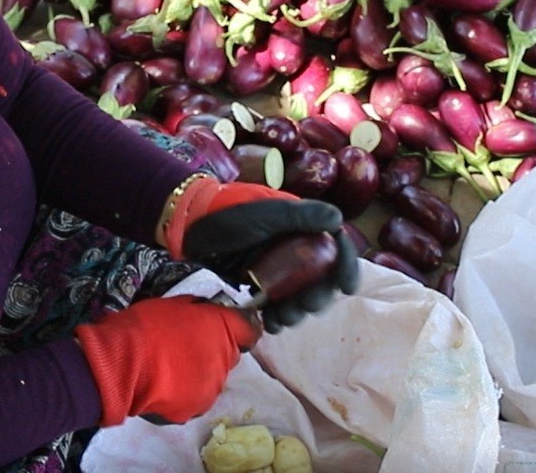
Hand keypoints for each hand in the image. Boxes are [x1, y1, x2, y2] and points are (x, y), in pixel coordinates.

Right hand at [74, 295, 260, 425]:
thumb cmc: (145, 326)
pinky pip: (195, 398)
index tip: (227, 325)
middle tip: (184, 346)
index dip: (240, 326)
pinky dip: (183, 393)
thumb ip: (197, 310)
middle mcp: (225, 360)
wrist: (122, 364)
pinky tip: (162, 386)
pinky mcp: (195, 409)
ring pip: (212, 378)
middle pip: (229, 354)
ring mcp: (211, 388)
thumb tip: (202, 312)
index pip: (250, 328)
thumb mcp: (173, 304)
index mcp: (223, 329)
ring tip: (169, 369)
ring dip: (198, 373)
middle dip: (213, 350)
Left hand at [169, 179, 358, 333]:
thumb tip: (337, 220)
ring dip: (299, 312)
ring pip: (301, 298)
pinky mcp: (259, 289)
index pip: (336, 247)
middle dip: (319, 297)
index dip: (347, 266)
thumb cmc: (227, 213)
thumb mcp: (263, 212)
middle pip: (322, 280)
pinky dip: (279, 318)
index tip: (347, 286)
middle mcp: (295, 251)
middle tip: (307, 305)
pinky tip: (271, 322)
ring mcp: (277, 272)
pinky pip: (278, 308)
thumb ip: (299, 215)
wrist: (188, 228)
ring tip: (284, 317)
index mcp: (302, 229)